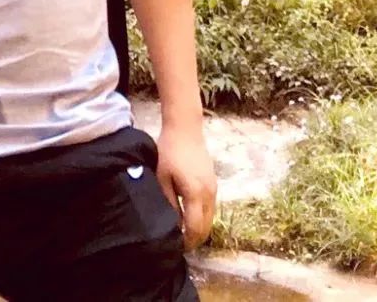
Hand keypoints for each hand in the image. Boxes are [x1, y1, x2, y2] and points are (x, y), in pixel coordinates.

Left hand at [155, 123, 216, 250]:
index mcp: (196, 193)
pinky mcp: (214, 183)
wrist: (185, 129)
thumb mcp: (163, 177)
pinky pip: (211, 208)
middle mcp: (209, 194)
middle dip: (195, 239)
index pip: (195, 228)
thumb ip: (168, 202)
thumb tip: (172, 223)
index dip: (187, 242)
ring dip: (200, 228)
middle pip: (207, 227)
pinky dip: (203, 217)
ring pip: (211, 218)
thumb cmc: (170, 151)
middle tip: (180, 244)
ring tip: (183, 232)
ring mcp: (214, 188)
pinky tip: (190, 216)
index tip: (176, 247)